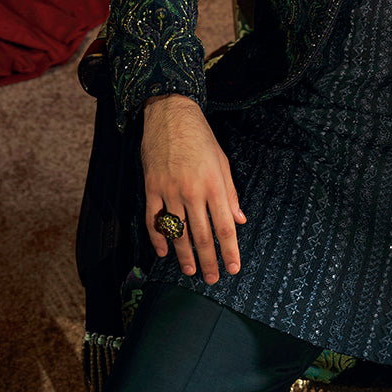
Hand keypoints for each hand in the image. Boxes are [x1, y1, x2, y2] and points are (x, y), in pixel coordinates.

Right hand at [141, 94, 245, 282]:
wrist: (170, 113)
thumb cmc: (200, 137)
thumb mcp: (222, 161)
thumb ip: (231, 193)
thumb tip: (240, 220)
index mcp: (214, 184)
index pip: (225, 226)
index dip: (230, 251)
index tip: (234, 268)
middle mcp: (192, 190)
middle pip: (202, 235)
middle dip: (209, 261)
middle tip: (212, 278)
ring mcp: (169, 190)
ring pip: (178, 232)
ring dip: (184, 255)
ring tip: (190, 271)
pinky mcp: (151, 187)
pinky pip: (153, 220)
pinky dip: (158, 238)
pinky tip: (163, 251)